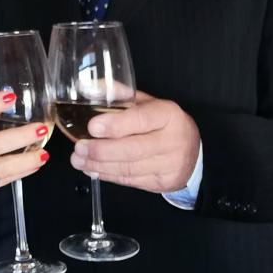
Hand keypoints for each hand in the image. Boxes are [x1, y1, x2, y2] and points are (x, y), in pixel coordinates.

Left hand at [69, 90, 199, 193]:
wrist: (193, 153)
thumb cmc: (163, 123)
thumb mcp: (147, 103)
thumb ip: (120, 95)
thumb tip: (89, 88)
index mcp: (168, 114)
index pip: (141, 119)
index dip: (116, 124)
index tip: (92, 127)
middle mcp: (173, 140)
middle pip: (134, 149)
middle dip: (102, 150)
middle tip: (79, 147)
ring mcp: (170, 165)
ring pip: (130, 168)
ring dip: (100, 165)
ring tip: (78, 159)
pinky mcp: (163, 183)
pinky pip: (131, 181)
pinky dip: (108, 175)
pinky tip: (92, 169)